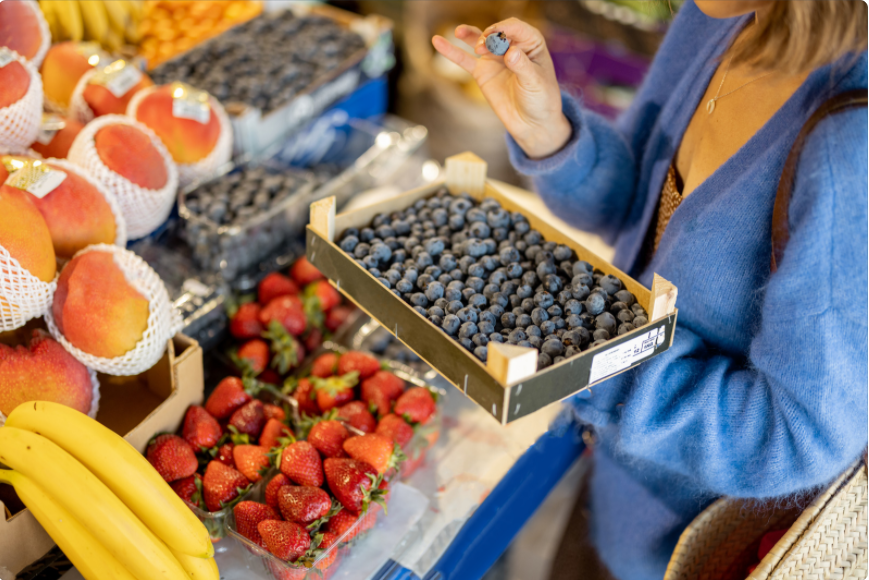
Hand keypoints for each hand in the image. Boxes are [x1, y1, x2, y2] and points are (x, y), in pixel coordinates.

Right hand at [432, 18, 571, 159]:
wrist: (531, 123)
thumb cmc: (541, 100)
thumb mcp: (536, 82)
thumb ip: (522, 66)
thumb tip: (510, 52)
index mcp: (531, 43)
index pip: (515, 28)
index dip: (505, 29)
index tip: (498, 38)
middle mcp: (511, 47)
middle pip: (496, 32)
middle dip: (489, 36)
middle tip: (485, 48)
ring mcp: (495, 59)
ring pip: (479, 41)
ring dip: (469, 34)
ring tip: (459, 32)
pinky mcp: (482, 73)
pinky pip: (464, 60)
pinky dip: (451, 51)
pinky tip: (437, 42)